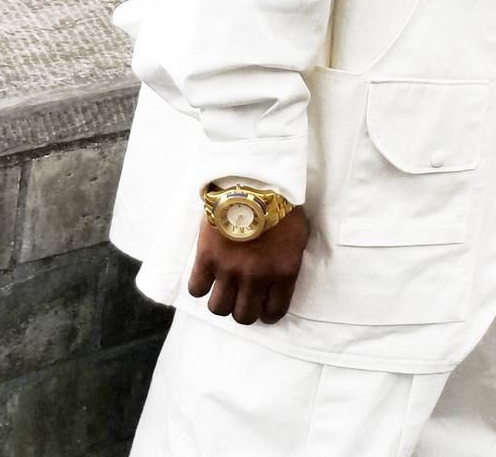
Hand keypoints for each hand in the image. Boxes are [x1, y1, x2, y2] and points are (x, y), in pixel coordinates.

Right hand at [188, 207, 310, 324]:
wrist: (254, 178)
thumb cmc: (282, 203)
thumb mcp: (299, 235)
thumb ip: (289, 263)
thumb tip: (282, 280)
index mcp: (283, 272)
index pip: (274, 313)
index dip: (267, 312)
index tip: (262, 305)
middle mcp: (256, 277)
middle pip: (244, 316)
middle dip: (244, 309)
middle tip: (242, 297)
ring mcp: (229, 269)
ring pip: (219, 309)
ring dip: (222, 300)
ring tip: (224, 287)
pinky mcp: (207, 258)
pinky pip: (196, 289)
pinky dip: (201, 286)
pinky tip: (208, 274)